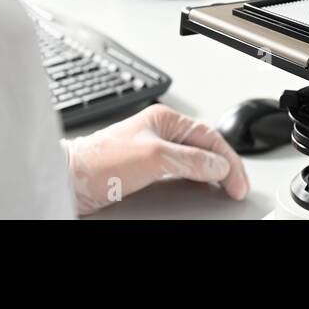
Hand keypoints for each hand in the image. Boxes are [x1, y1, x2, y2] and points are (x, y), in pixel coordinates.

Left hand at [61, 104, 249, 215]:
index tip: (238, 183)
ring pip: (193, 160)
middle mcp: (159, 131)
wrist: (70, 180)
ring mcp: (152, 150)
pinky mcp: (144, 169)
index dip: (229, 160)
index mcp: (165, 119)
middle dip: (225, 166)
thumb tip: (218, 165)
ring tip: (225, 187)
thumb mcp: (154, 157)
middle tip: (237, 187)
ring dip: (212, 173)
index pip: (209, 136)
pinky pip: (180, 172)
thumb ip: (190, 159)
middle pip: (204, 147)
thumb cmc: (100, 162)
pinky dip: (195, 180)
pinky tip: (199, 188)